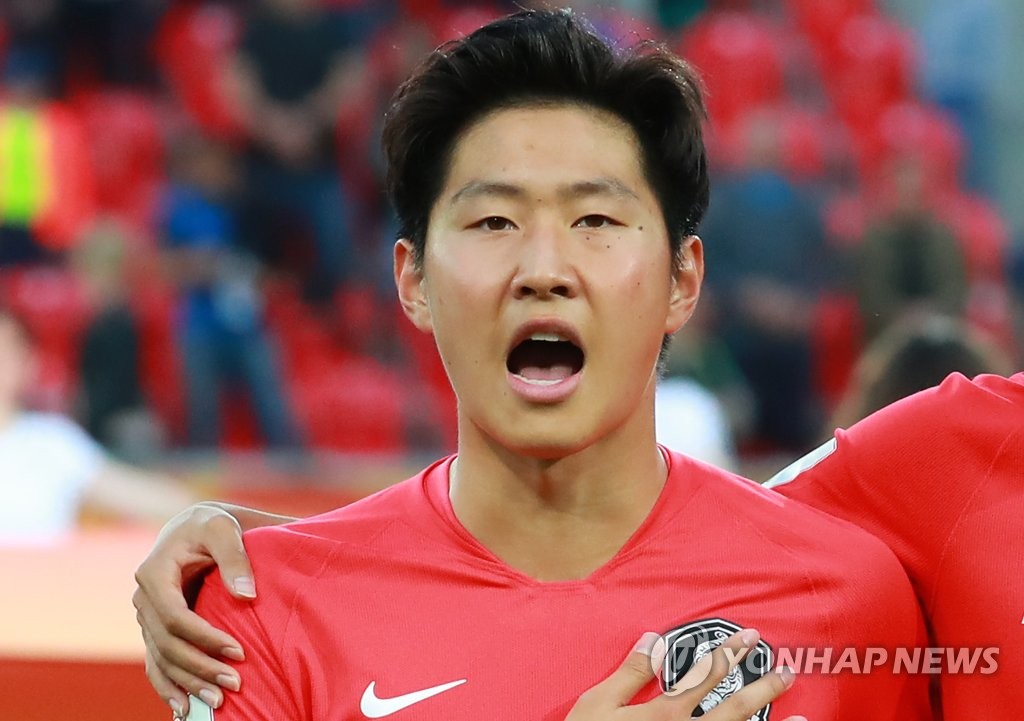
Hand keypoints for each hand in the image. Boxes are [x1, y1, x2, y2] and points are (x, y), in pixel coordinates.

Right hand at [133, 503, 254, 717]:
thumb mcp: (224, 529)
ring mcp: (146, 616)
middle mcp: (144, 598)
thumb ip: (235, 557)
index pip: (175, 617)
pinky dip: (167, 686)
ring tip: (217, 702)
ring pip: (161, 659)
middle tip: (234, 684)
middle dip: (200, 668)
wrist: (197, 527)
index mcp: (154, 573)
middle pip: (167, 645)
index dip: (204, 638)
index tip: (239, 651)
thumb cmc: (213, 525)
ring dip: (187, 683)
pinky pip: (156, 662)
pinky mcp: (155, 627)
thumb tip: (246, 596)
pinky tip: (183, 708)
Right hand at [566, 629, 802, 720]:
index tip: (751, 638)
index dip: (730, 654)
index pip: (705, 676)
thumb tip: (651, 639)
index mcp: (664, 715)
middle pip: (735, 710)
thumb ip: (629, 674)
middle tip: (787, 671)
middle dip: (763, 688)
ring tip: (802, 718)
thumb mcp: (597, 705)